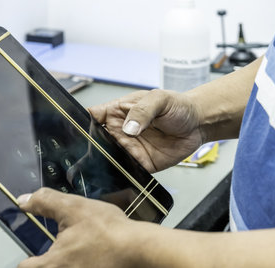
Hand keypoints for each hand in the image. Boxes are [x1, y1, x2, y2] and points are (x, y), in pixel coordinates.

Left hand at [17, 188, 159, 267]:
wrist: (139, 248)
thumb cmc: (106, 229)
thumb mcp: (72, 207)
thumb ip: (44, 202)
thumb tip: (22, 201)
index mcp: (54, 264)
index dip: (27, 259)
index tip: (32, 254)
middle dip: (45, 262)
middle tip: (50, 254)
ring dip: (65, 263)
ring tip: (74, 252)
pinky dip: (80, 264)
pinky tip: (89, 255)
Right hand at [88, 89, 202, 172]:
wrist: (199, 124)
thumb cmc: (177, 106)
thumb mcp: (159, 99)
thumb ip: (143, 111)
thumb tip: (128, 128)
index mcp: (117, 112)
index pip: (91, 117)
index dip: (80, 124)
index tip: (75, 131)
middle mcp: (119, 132)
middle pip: (94, 141)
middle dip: (88, 148)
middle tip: (86, 153)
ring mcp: (128, 149)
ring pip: (107, 158)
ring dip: (102, 163)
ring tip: (98, 166)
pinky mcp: (140, 164)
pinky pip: (126, 171)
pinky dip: (120, 174)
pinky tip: (117, 175)